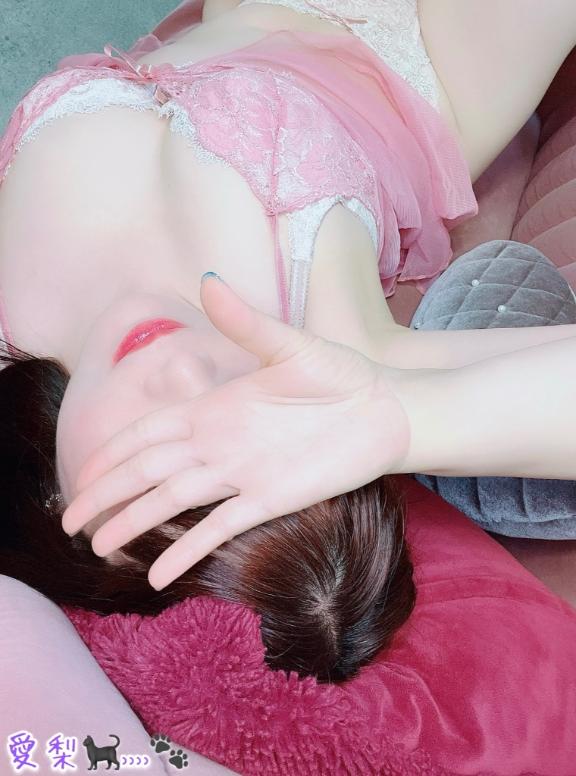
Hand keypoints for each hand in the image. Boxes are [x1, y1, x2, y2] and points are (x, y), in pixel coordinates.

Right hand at [61, 274, 411, 590]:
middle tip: (71, 521)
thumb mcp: (291, 346)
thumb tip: (207, 278)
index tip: (79, 475)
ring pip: (174, 502)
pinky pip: (219, 529)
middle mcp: (218, 445)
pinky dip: (186, 550)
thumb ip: (246, 323)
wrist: (385, 411)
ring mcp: (241, 475)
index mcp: (214, 408)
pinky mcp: (268, 501)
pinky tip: (158, 575)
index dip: (112, 453)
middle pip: (149, 472)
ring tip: (99, 548)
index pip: (149, 433)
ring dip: (135, 523)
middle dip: (108, 493)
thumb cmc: (340, 374)